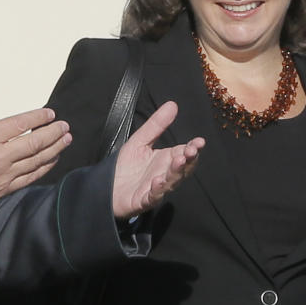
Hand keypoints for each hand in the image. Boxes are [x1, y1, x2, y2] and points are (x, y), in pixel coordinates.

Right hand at [0, 74, 71, 213]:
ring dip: (54, 148)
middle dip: (53, 133)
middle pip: (34, 143)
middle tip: (65, 125)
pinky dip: (45, 167)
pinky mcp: (5, 189)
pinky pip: (31, 177)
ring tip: (66, 139)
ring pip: (36, 160)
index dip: (38, 118)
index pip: (20, 124)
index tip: (49, 113)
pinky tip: (53, 159)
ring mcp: (3, 175)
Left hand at [111, 101, 203, 217]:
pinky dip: (157, 190)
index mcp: (166, 160)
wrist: (106, 187)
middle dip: (188, 160)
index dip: (192, 148)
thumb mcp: (140, 141)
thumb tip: (172, 104)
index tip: (199, 141)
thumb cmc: (126, 166)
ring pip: (171, 182)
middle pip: (182, 169)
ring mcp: (156, 189)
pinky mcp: (143, 200)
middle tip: (190, 151)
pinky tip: (157, 181)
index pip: (184, 153)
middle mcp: (165, 174)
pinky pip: (153, 196)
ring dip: (176, 173)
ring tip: (178, 160)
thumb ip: (156, 125)